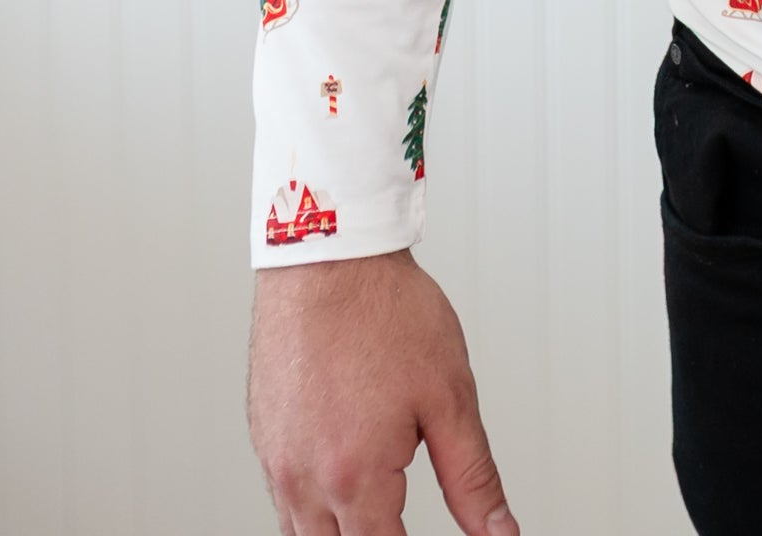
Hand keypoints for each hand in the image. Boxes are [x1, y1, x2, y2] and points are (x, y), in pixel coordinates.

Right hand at [250, 250, 519, 535]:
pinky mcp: (262, 436)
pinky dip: (312, 506)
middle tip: (402, 517)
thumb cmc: (386, 312)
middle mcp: (303, 479)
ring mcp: (276, 460)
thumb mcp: (450, 395)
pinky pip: (282, 497)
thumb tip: (499, 532)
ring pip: (301, 533)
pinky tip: (341, 484)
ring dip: (340, 531)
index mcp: (354, 477)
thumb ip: (473, 476)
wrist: (328, 254)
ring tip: (379, 512)